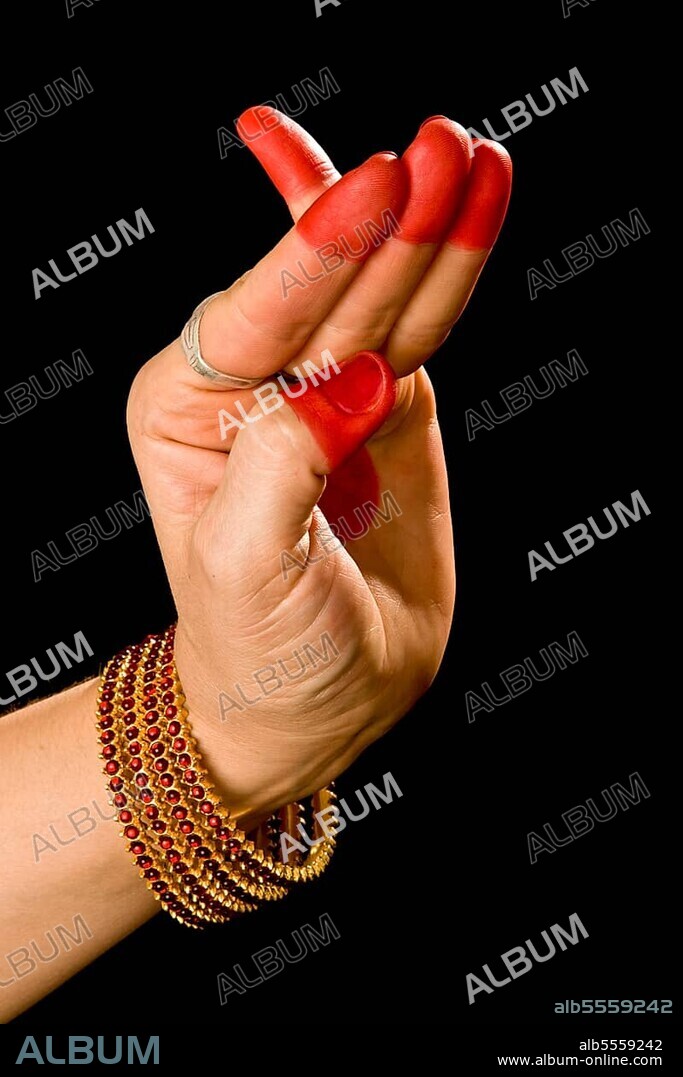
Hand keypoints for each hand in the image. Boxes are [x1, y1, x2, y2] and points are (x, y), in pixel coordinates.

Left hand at [126, 110, 511, 820]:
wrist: (312, 697)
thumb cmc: (260, 646)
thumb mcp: (249, 571)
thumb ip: (286, 465)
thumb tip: (359, 380)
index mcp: (191, 408)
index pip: (256, 315)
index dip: (316, 252)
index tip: (379, 187)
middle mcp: (252, 384)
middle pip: (328, 291)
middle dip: (387, 223)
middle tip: (446, 148)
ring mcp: (325, 389)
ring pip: (385, 298)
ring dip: (432, 230)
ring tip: (475, 156)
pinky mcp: (387, 406)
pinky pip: (422, 330)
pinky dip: (452, 274)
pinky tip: (472, 207)